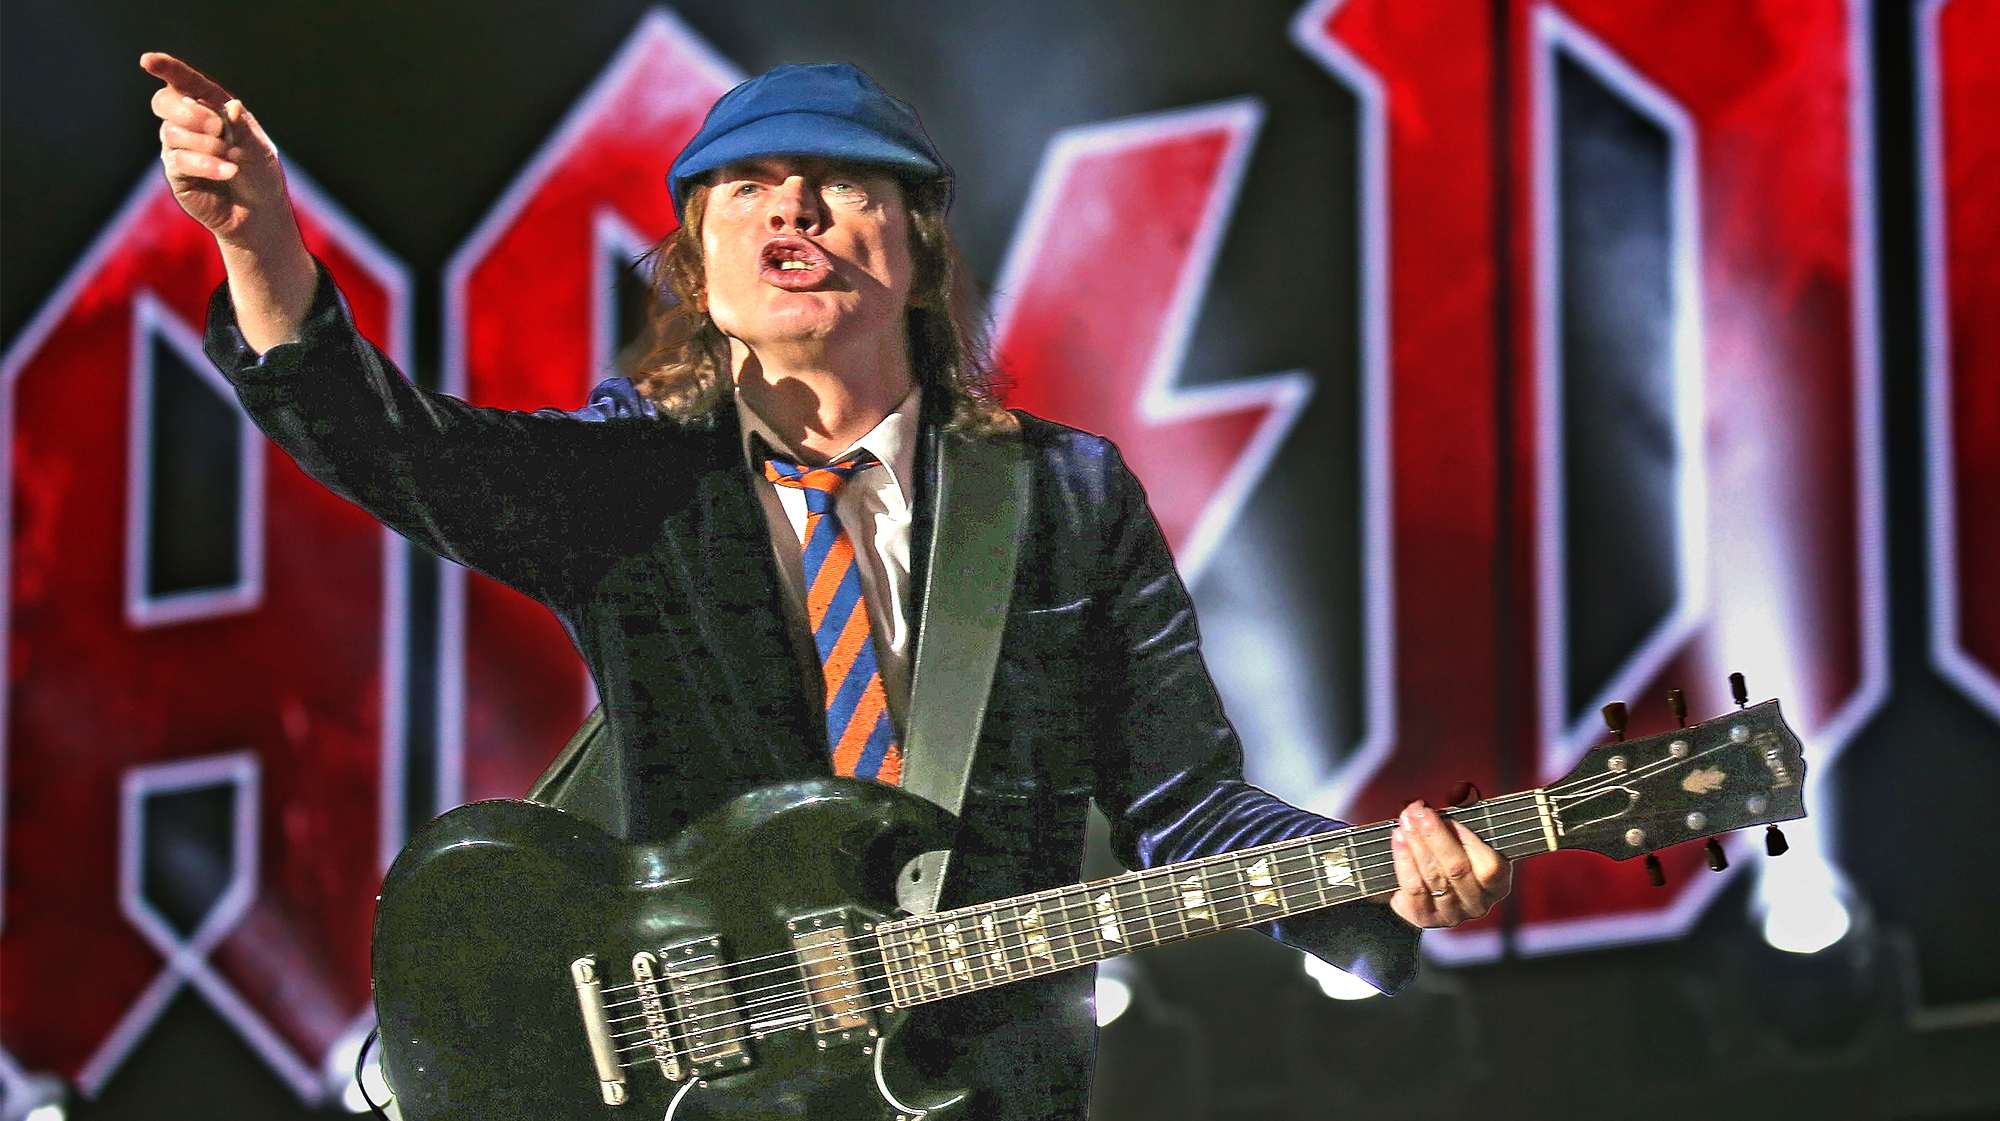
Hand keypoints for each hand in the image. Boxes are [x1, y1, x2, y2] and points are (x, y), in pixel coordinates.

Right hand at [142, 52, 313, 352]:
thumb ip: (242, 127)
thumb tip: (230, 107)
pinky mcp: (176, 173)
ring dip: (206, 145)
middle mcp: (189, 124)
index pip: (183, 82)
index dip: (166, 69)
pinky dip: (206, 165)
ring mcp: (178, 148)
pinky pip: (178, 161)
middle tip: (217, 128)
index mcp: (210, 107)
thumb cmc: (261, 175)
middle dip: (190, 113)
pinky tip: (228, 171)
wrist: (259, 214)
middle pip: (165, 103)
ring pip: (171, 133)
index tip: (147, 61)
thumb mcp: (258, 148)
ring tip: (233, 159)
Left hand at [1387, 799, 1511, 928]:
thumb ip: (1463, 818)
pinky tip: (1398, 841)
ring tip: (1404, 821)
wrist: (1420, 884)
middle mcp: (1478, 904)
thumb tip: (1459, 794)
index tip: (1449, 817)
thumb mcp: (1462, 834)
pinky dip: (1403, 863)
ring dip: (1415, 845)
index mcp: (1497, 884)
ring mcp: (1451, 915)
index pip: (1490, 866)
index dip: (1470, 841)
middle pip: (1456, 869)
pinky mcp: (1424, 919)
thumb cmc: (1448, 852)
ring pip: (1432, 879)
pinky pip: (1413, 892)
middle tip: (1416, 810)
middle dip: (1434, 835)